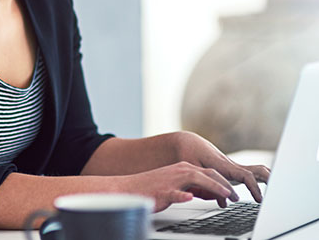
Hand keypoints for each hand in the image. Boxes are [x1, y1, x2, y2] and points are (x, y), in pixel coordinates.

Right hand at [118, 161, 239, 211]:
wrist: (129, 188)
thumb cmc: (153, 189)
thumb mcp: (178, 187)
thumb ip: (195, 188)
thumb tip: (212, 194)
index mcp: (183, 169)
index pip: (210, 173)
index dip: (225, 182)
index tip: (234, 193)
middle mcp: (179, 171)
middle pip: (208, 174)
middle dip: (225, 185)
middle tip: (236, 197)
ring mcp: (171, 180)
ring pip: (195, 179)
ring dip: (212, 187)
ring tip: (225, 196)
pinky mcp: (162, 191)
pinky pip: (174, 192)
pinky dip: (183, 195)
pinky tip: (189, 197)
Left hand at [174, 131, 270, 203]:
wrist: (187, 143)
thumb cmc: (188, 155)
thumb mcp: (193, 171)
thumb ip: (207, 187)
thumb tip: (223, 204)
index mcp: (223, 165)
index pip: (245, 175)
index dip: (254, 187)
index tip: (259, 199)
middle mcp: (231, 165)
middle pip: (257, 170)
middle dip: (269, 180)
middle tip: (276, 195)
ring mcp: (233, 166)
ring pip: (256, 170)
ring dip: (267, 179)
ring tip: (276, 194)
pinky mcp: (232, 169)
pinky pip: (250, 173)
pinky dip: (259, 180)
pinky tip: (263, 191)